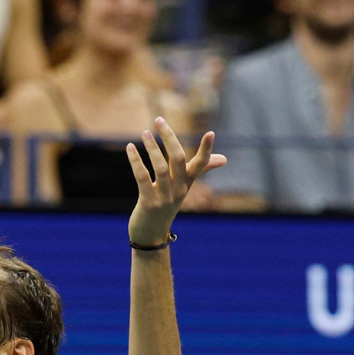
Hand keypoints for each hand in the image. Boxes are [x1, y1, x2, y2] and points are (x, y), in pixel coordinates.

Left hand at [126, 117, 225, 246]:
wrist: (151, 235)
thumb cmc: (166, 206)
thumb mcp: (183, 188)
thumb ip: (199, 170)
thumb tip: (223, 159)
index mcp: (188, 184)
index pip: (201, 165)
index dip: (206, 149)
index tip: (211, 133)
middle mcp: (179, 189)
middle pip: (179, 159)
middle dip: (170, 138)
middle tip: (159, 119)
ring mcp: (164, 197)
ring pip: (161, 167)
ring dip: (152, 147)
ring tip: (145, 132)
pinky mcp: (148, 202)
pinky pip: (142, 177)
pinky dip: (136, 161)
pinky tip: (130, 148)